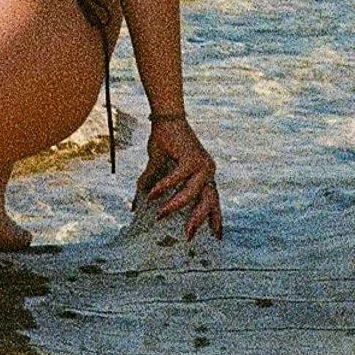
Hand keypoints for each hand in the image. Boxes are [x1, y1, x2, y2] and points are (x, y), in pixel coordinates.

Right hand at [138, 109, 221, 240]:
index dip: (215, 219)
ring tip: (159, 215)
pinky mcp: (191, 158)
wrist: (166, 117)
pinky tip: (151, 195)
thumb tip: (137, 205)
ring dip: (174, 206)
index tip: (217, 237)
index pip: (213, 201)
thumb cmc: (165, 142)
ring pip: (191, 194)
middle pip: (208, 202)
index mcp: (205, 174)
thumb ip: (154, 185)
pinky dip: (163, 188)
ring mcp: (201, 164)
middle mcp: (208, 171)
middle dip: (198, 220)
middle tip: (189, 236)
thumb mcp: (160, 168)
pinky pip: (177, 179)